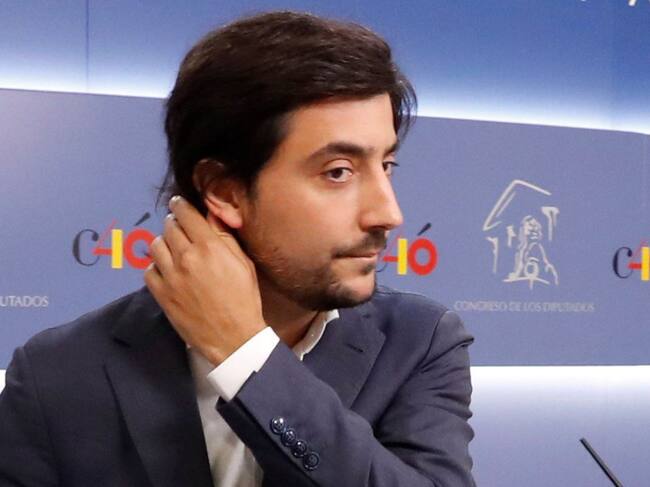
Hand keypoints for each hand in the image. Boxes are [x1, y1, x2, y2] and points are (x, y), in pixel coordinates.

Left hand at [144, 195, 265, 365]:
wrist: (234, 337)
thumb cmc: (244, 299)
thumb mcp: (243, 264)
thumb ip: (224, 237)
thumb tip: (210, 215)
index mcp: (210, 246)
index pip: (186, 214)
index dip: (180, 205)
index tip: (177, 203)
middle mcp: (187, 257)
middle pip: (169, 227)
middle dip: (174, 224)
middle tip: (180, 229)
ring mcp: (171, 276)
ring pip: (156, 245)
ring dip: (164, 244)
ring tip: (174, 251)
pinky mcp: (161, 294)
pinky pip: (149, 270)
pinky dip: (157, 268)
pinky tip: (169, 273)